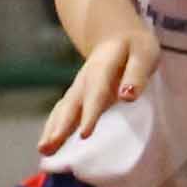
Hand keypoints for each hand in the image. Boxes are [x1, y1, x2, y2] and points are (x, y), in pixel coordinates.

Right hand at [38, 20, 151, 159]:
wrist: (117, 35)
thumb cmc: (135, 48)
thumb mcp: (144, 54)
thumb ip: (136, 74)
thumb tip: (127, 96)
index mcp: (102, 68)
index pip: (95, 92)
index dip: (90, 114)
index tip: (84, 135)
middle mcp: (84, 80)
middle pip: (71, 105)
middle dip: (60, 127)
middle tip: (48, 148)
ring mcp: (77, 88)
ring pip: (63, 110)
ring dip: (52, 130)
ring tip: (43, 150)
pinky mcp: (76, 97)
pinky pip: (61, 113)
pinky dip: (52, 128)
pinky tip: (47, 145)